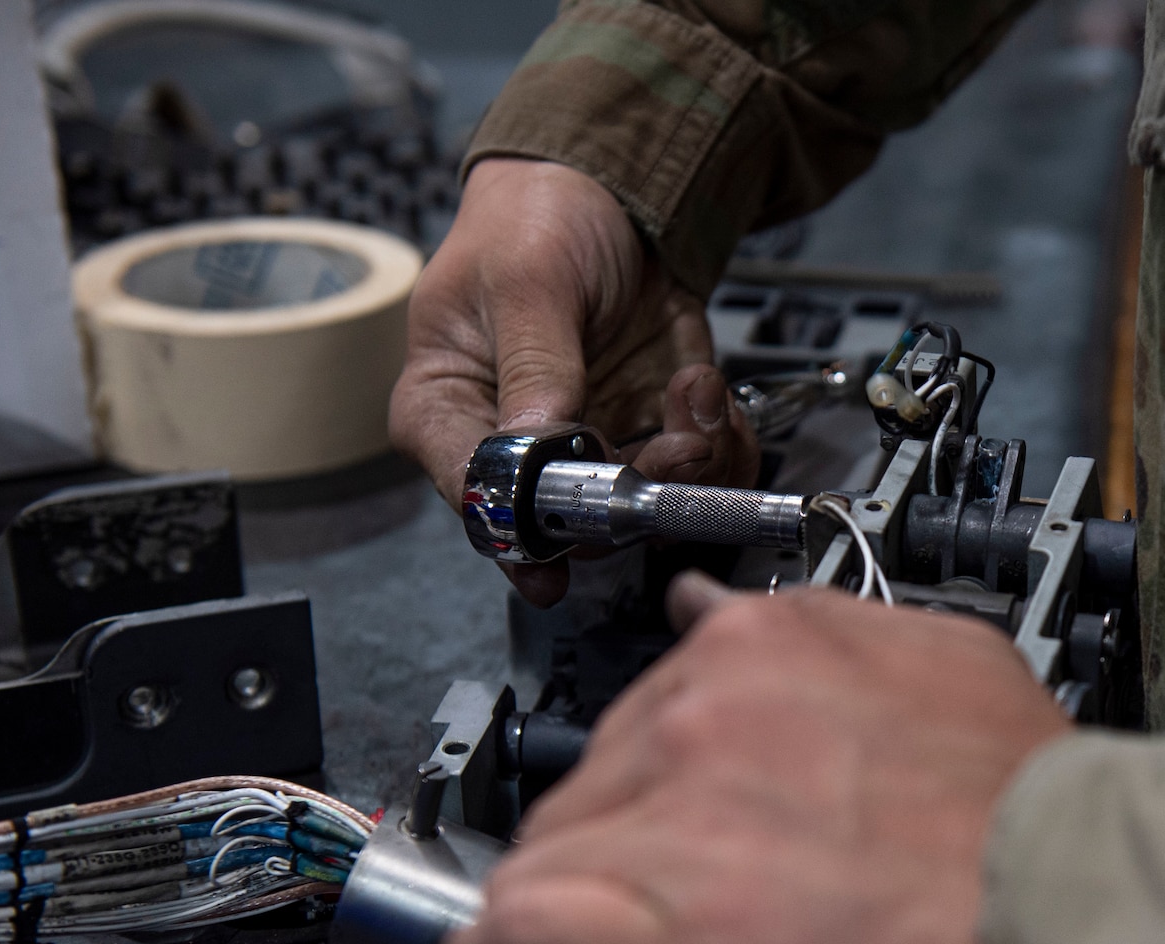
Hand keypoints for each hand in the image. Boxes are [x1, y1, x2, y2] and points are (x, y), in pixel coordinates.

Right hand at [389, 159, 757, 604]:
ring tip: (697, 395)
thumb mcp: (528, 279)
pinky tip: (705, 392)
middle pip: (568, 523)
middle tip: (677, 442)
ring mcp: (586, 447)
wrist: (609, 195)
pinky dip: (718, 448)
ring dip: (689, 466)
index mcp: (446, 411)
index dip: (529, 527)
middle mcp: (513, 450)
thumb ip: (535, 363)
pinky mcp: (647, 434)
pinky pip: (693, 478)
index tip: (583, 525)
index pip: (477, 495)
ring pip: (640, 511)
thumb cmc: (534, 221)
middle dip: (634, 492)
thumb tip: (537, 440)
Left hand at [426, 576, 1071, 943]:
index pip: (656, 705)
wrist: (1078, 924)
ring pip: (544, 857)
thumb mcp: (956, 667)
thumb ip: (844, 641)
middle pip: (592, 782)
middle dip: (617, 844)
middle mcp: (702, 708)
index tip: (659, 817)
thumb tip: (752, 625)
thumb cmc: (1041, 818)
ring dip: (563, 909)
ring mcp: (659, 814)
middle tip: (665, 907)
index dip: (656, 780)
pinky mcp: (631, 931)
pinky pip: (505, 938)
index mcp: (772, 643)